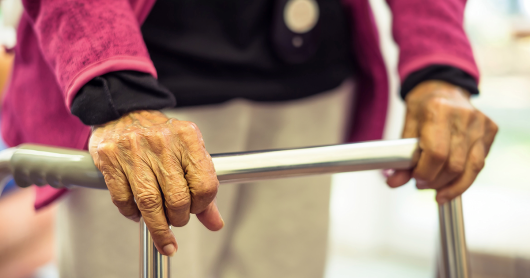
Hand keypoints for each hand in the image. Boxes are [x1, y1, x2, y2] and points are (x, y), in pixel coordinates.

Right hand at [89, 110, 222, 255]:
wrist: (123, 111)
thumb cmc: (160, 137)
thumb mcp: (187, 153)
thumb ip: (202, 188)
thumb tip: (215, 223)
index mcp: (187, 138)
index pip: (204, 185)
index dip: (202, 206)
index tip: (196, 209)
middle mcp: (162, 142)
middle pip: (177, 199)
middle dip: (179, 218)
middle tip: (176, 219)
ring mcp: (133, 149)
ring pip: (149, 203)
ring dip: (157, 226)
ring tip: (162, 231)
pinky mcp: (110, 157)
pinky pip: (123, 200)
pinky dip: (132, 214)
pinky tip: (138, 213)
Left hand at [386, 81, 497, 203]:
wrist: (443, 87)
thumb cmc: (423, 107)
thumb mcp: (407, 127)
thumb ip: (401, 157)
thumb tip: (394, 182)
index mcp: (438, 111)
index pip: (436, 154)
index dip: (425, 172)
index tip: (415, 178)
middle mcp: (463, 116)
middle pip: (454, 165)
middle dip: (435, 182)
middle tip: (422, 183)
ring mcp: (480, 124)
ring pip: (471, 169)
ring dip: (452, 186)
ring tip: (437, 191)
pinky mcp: (490, 130)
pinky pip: (479, 163)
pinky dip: (465, 178)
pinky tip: (451, 182)